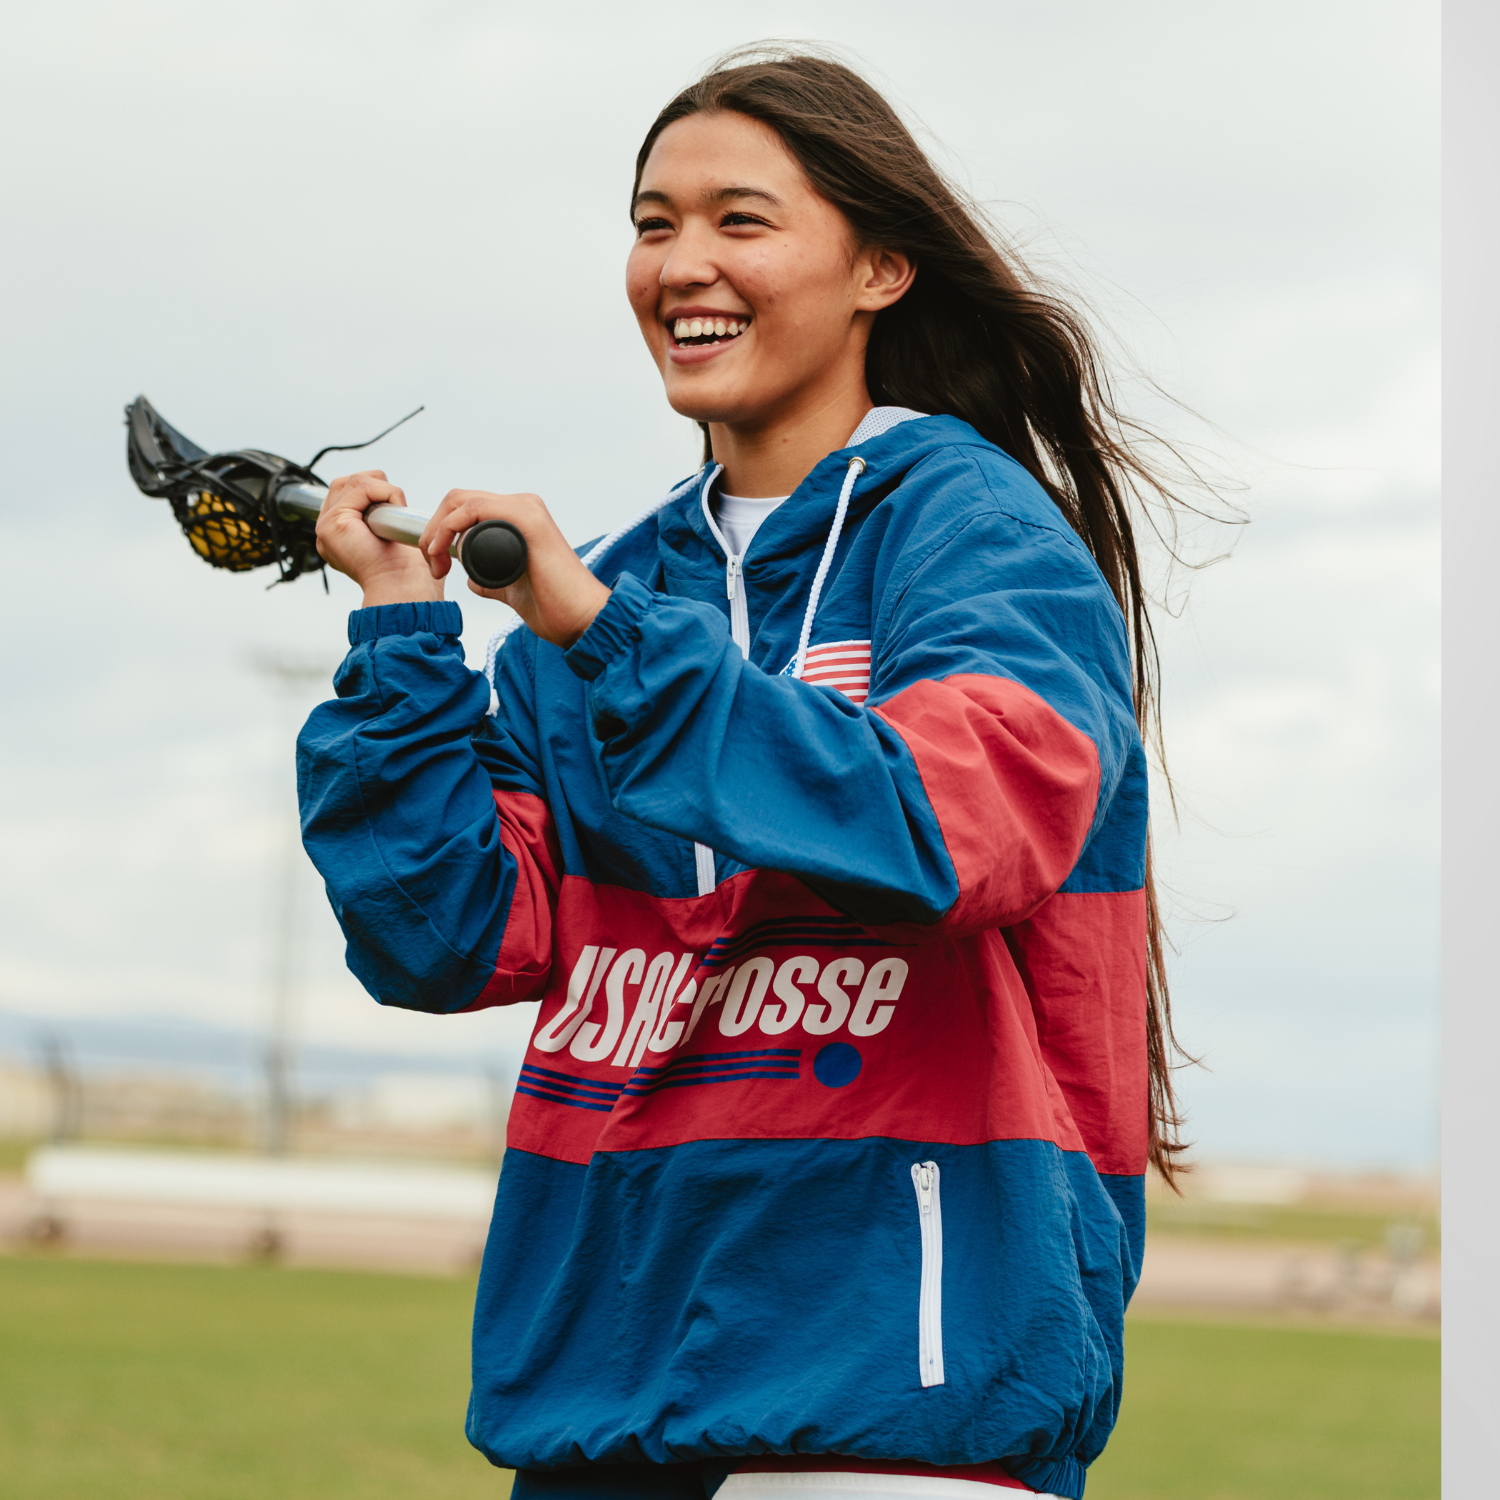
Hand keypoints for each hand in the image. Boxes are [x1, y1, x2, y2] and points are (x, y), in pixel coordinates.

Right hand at [316, 471, 442, 607]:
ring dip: (384, 490)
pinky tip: (396, 513)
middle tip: (397, 508)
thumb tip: (396, 507)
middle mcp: (328, 532)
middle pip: (346, 482)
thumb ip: (385, 518)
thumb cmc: (409, 574)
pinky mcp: (334, 523)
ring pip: (355, 481)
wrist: (405, 591)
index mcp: (340, 537)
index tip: (396, 511)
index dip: (375, 492)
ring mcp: (326, 527)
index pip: (348, 493)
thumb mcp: (394, 539)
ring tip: (397, 514)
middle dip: (377, 485)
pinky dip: (386, 492)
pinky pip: (361, 486)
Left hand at [420, 491, 610, 648]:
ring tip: (438, 564)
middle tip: (434, 565)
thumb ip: (492, 582)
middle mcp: (522, 507)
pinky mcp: (526, 519)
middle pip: (458, 500)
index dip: (439, 531)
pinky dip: (449, 527)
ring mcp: (525, 510)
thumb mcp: (511, 589)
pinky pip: (474, 508)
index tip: (436, 564)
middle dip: (433, 530)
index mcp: (519, 519)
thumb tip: (474, 580)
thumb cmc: (555, 606)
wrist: (580, 618)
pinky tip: (445, 552)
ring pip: (461, 500)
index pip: (465, 508)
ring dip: (437, 530)